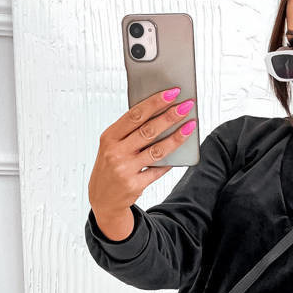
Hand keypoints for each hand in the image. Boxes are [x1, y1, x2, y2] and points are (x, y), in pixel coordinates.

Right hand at [88, 86, 196, 230]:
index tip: (172, 93)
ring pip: (157, 150)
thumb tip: (160, 114)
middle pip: (148, 130)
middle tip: (186, 106)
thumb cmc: (110, 166)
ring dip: (176, 137)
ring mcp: (125, 170)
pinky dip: (170, 160)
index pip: (135, 115)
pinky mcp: (135, 185)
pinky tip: (181, 151)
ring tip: (190, 126)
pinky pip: (158, 170)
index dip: (155, 102)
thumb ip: (130, 132)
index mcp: (109, 137)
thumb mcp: (112, 146)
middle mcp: (115, 152)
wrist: (103, 199)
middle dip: (170, 116)